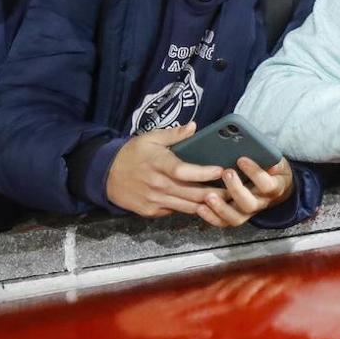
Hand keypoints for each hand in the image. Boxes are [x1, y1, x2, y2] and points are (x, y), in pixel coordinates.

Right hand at [106, 123, 226, 217]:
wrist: (104, 174)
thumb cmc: (131, 153)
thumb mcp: (150, 138)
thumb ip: (173, 134)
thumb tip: (194, 126)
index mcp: (159, 164)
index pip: (184, 171)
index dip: (204, 173)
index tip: (221, 170)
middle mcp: (158, 185)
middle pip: (192, 194)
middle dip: (217, 193)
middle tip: (236, 190)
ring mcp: (154, 200)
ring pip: (188, 207)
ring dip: (208, 205)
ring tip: (227, 201)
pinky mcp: (151, 211)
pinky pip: (175, 212)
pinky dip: (191, 210)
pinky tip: (206, 206)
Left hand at [197, 157, 294, 227]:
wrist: (275, 186)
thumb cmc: (272, 171)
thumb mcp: (277, 162)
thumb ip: (273, 160)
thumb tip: (271, 162)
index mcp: (274, 188)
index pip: (266, 184)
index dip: (254, 173)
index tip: (241, 159)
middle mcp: (261, 203)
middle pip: (249, 204)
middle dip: (236, 189)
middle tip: (226, 173)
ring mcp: (248, 212)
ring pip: (236, 218)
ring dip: (220, 208)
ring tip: (208, 196)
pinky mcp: (236, 216)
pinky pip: (223, 222)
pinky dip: (211, 217)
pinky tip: (200, 207)